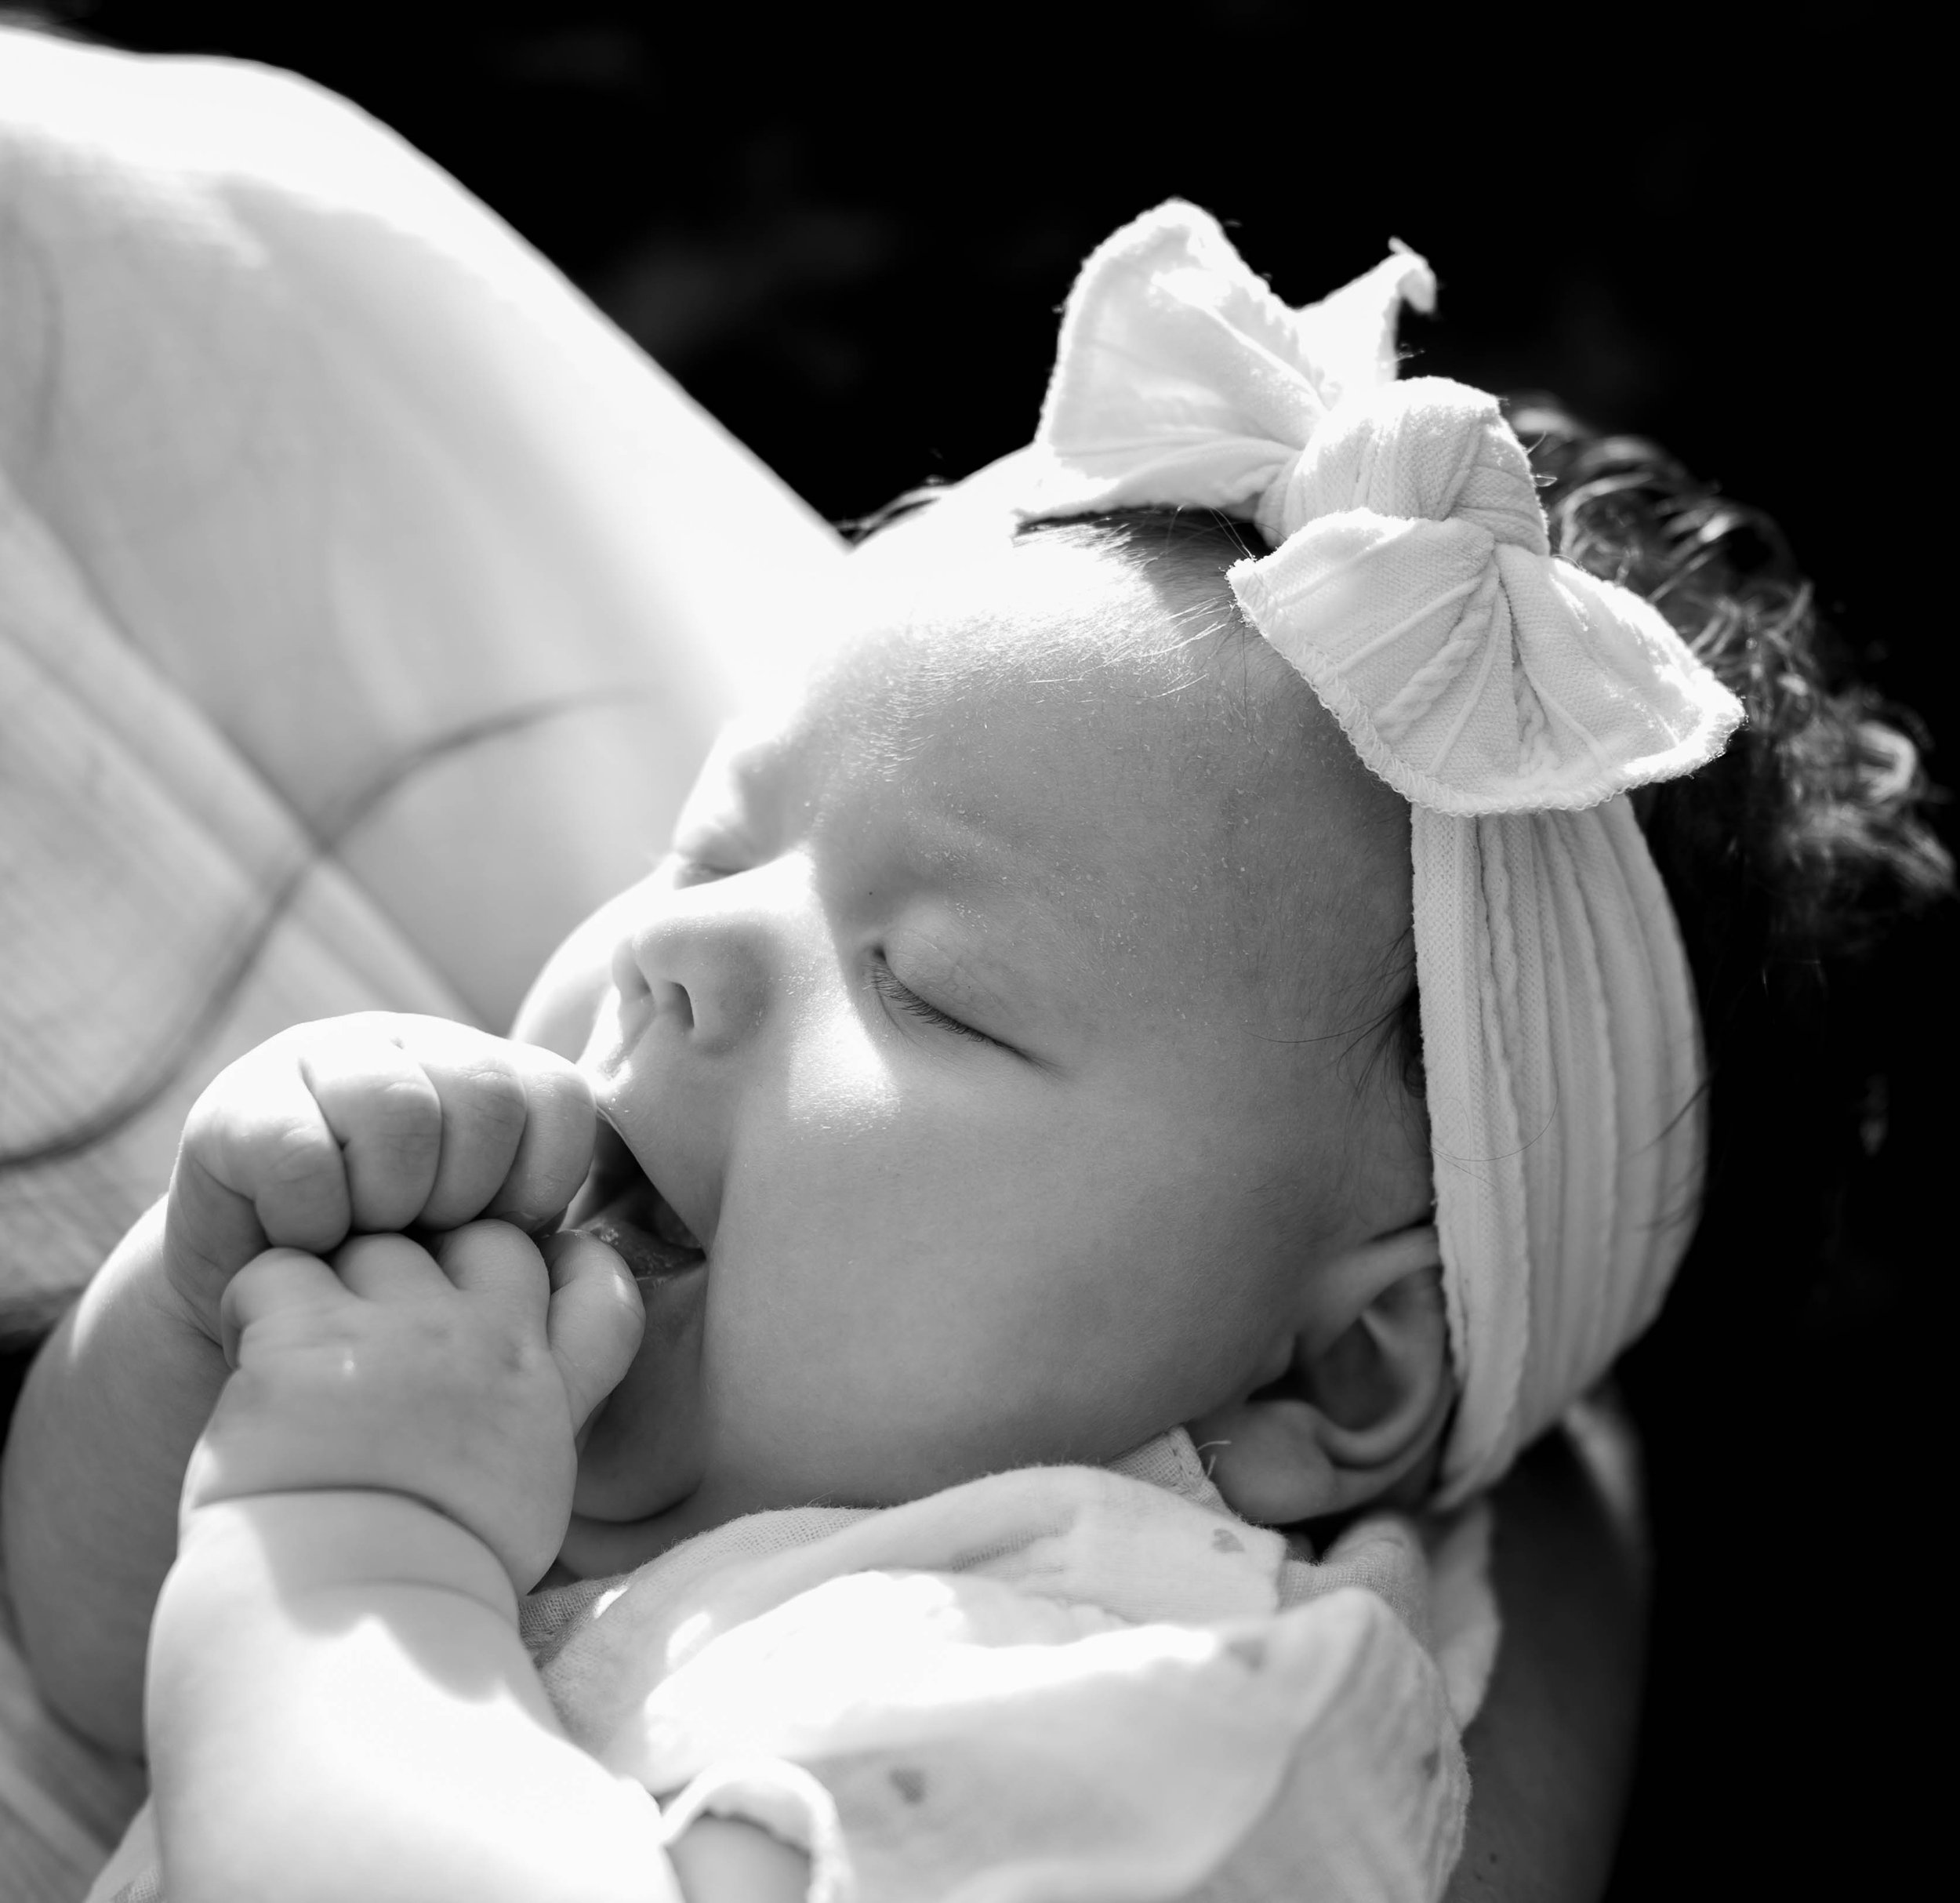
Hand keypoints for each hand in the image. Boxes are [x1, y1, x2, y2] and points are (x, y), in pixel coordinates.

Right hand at [163, 1014, 595, 1343]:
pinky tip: (305, 1244)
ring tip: (365, 1243)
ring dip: (389, 1205)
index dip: (539, 1185)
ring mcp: (321, 1059)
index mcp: (487, 1070)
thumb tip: (591, 1250)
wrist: (259, 1318)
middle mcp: (410, 1043)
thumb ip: (540, 1222)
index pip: (560, 1097)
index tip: (499, 1236)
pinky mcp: (235, 1105)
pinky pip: (301, 1155)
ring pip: (399, 1111)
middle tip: (425, 1243)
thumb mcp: (484, 1249)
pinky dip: (313, 1221)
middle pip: (487, 1096)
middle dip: (464, 1197)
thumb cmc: (395, 1286)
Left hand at [183, 1222, 643, 1588]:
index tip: (511, 1294)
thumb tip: (524, 1399)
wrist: (347, 1629)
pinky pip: (275, 1272)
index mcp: (544, 1391)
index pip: (598, 1283)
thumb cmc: (430, 1589)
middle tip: (382, 1323)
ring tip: (305, 1355)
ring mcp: (398, 1332)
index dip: (563, 1264)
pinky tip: (251, 1358)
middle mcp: (486, 1343)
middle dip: (435, 1260)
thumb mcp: (528, 1504)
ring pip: (374, 1244)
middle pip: (479, 1236)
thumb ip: (536, 1426)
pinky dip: (257, 1305)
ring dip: (338, 1284)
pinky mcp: (306, 1337)